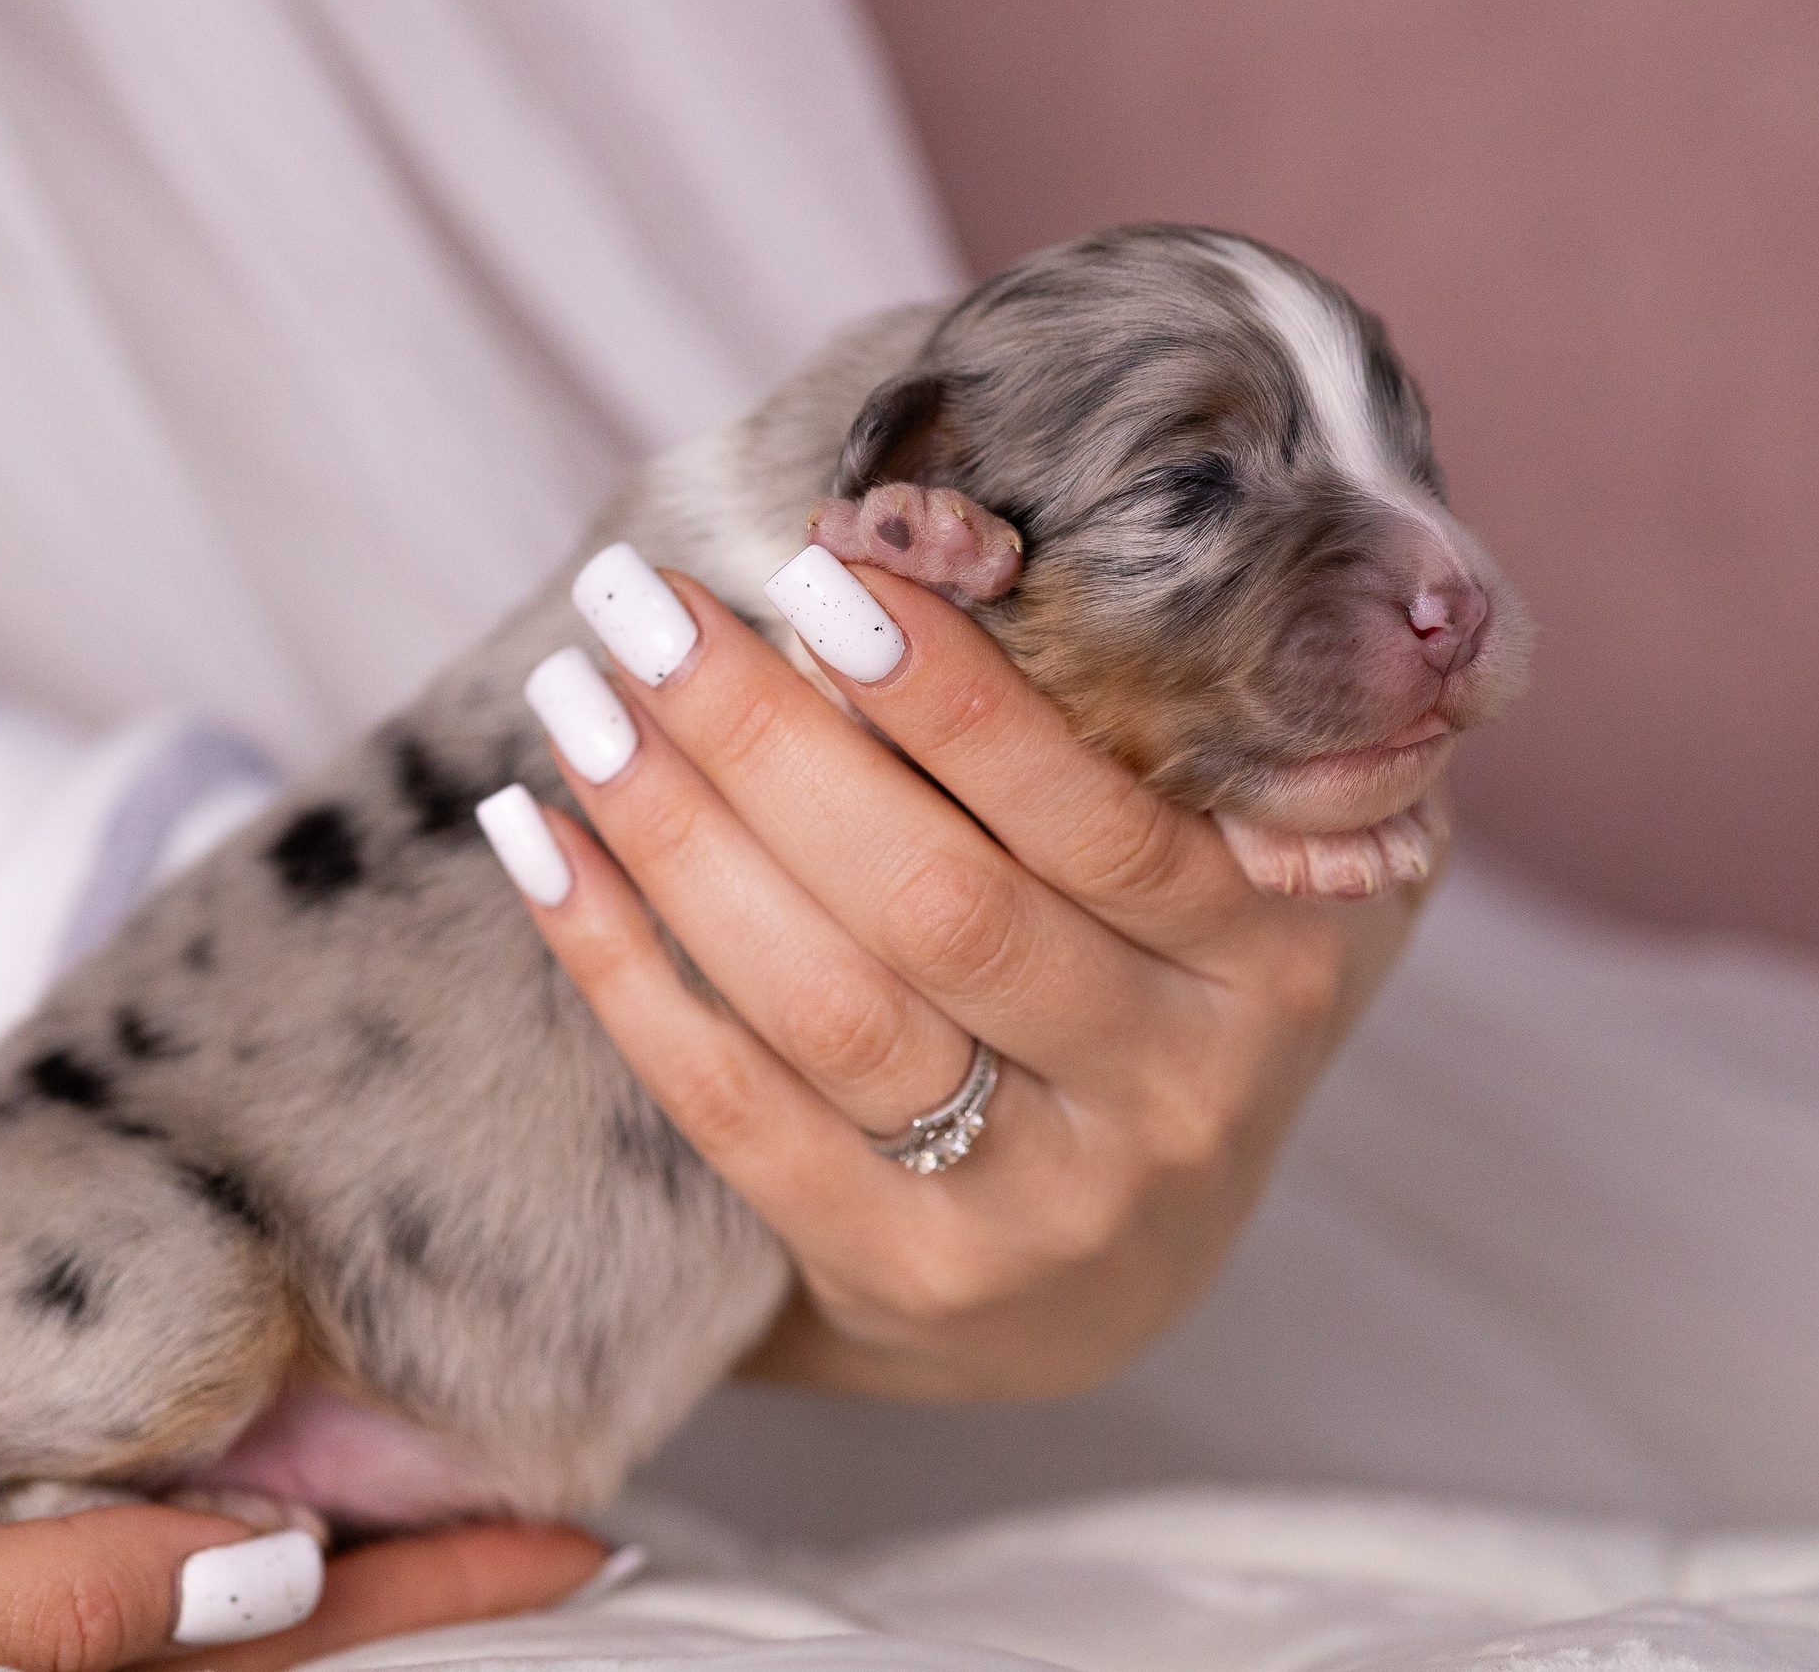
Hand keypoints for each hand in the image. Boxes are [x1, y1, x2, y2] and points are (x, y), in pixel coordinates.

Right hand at [0, 1383, 604, 1669]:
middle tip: (572, 1498)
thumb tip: (264, 1591)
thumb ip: (39, 1613)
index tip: (589, 1543)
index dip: (433, 1604)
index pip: (270, 1669)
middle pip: (252, 1635)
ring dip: (315, 1529)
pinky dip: (186, 1495)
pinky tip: (257, 1441)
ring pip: (182, 1586)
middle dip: (405, 1576)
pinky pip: (83, 1538)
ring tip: (457, 1458)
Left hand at [490, 553, 1439, 1400]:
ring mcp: (1046, 1208)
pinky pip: (739, 1112)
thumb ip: (1152, 738)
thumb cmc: (1145, 1006)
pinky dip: (624, 972)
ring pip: (836, 1005)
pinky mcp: (912, 1278)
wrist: (1108, 1285)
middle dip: (771, 740)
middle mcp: (1179, 1091)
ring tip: (580, 706)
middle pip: (946, 904)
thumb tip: (920, 533)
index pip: (1102, 817)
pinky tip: (543, 848)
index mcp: (1274, 957)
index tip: (824, 565)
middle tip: (640, 605)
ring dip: (683, 840)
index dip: (956, 697)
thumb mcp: (1215, 875)